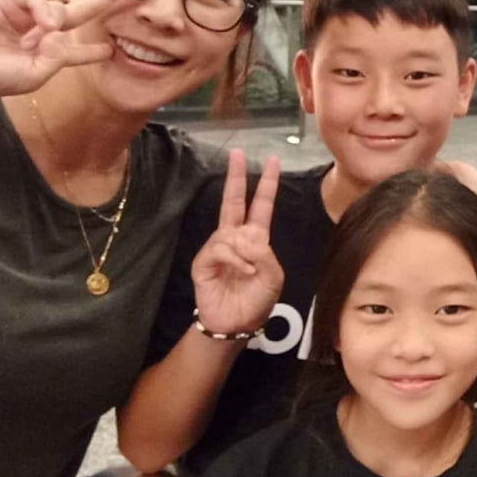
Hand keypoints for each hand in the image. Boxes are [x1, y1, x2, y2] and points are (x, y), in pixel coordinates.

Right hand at [0, 0, 132, 98]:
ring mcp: (25, 15)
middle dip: (102, 0)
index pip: (74, 51)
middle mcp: (38, 33)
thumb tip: (64, 33)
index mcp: (45, 55)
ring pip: (59, 7)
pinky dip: (44, 9)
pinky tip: (41, 24)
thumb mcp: (33, 76)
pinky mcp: (9, 0)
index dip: (92, 51)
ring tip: (40, 36)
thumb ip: (57, 58)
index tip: (109, 50)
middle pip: (79, 15)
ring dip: (58, 20)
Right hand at [191, 150, 283, 334]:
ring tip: (250, 272)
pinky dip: (234, 259)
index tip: (273, 160)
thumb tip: (247, 238)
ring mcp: (217, 248)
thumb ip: (265, 255)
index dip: (266, 184)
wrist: (236, 323)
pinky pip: (220, 249)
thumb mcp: (273, 276)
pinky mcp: (203, 261)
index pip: (261, 205)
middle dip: (235, 177)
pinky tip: (242, 271)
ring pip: (231, 233)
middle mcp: (235, 237)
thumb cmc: (257, 299)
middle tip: (237, 153)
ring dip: (244, 251)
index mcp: (256, 238)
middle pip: (233, 201)